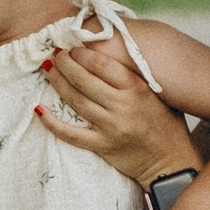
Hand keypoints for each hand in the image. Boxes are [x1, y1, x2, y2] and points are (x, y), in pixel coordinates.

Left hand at [36, 37, 192, 183]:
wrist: (170, 162)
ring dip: (58, 83)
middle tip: (55, 54)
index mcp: (137, 89)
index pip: (103, 65)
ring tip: (48, 69)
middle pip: (84, 80)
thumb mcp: (159, 93)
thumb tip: (110, 52)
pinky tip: (39, 109)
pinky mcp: (102, 146)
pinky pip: (71, 134)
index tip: (73, 48)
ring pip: (76, 101)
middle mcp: (123, 106)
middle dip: (65, 64)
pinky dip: (52, 122)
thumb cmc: (166, 123)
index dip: (83, 54)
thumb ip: (137, 75)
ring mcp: (111, 127)